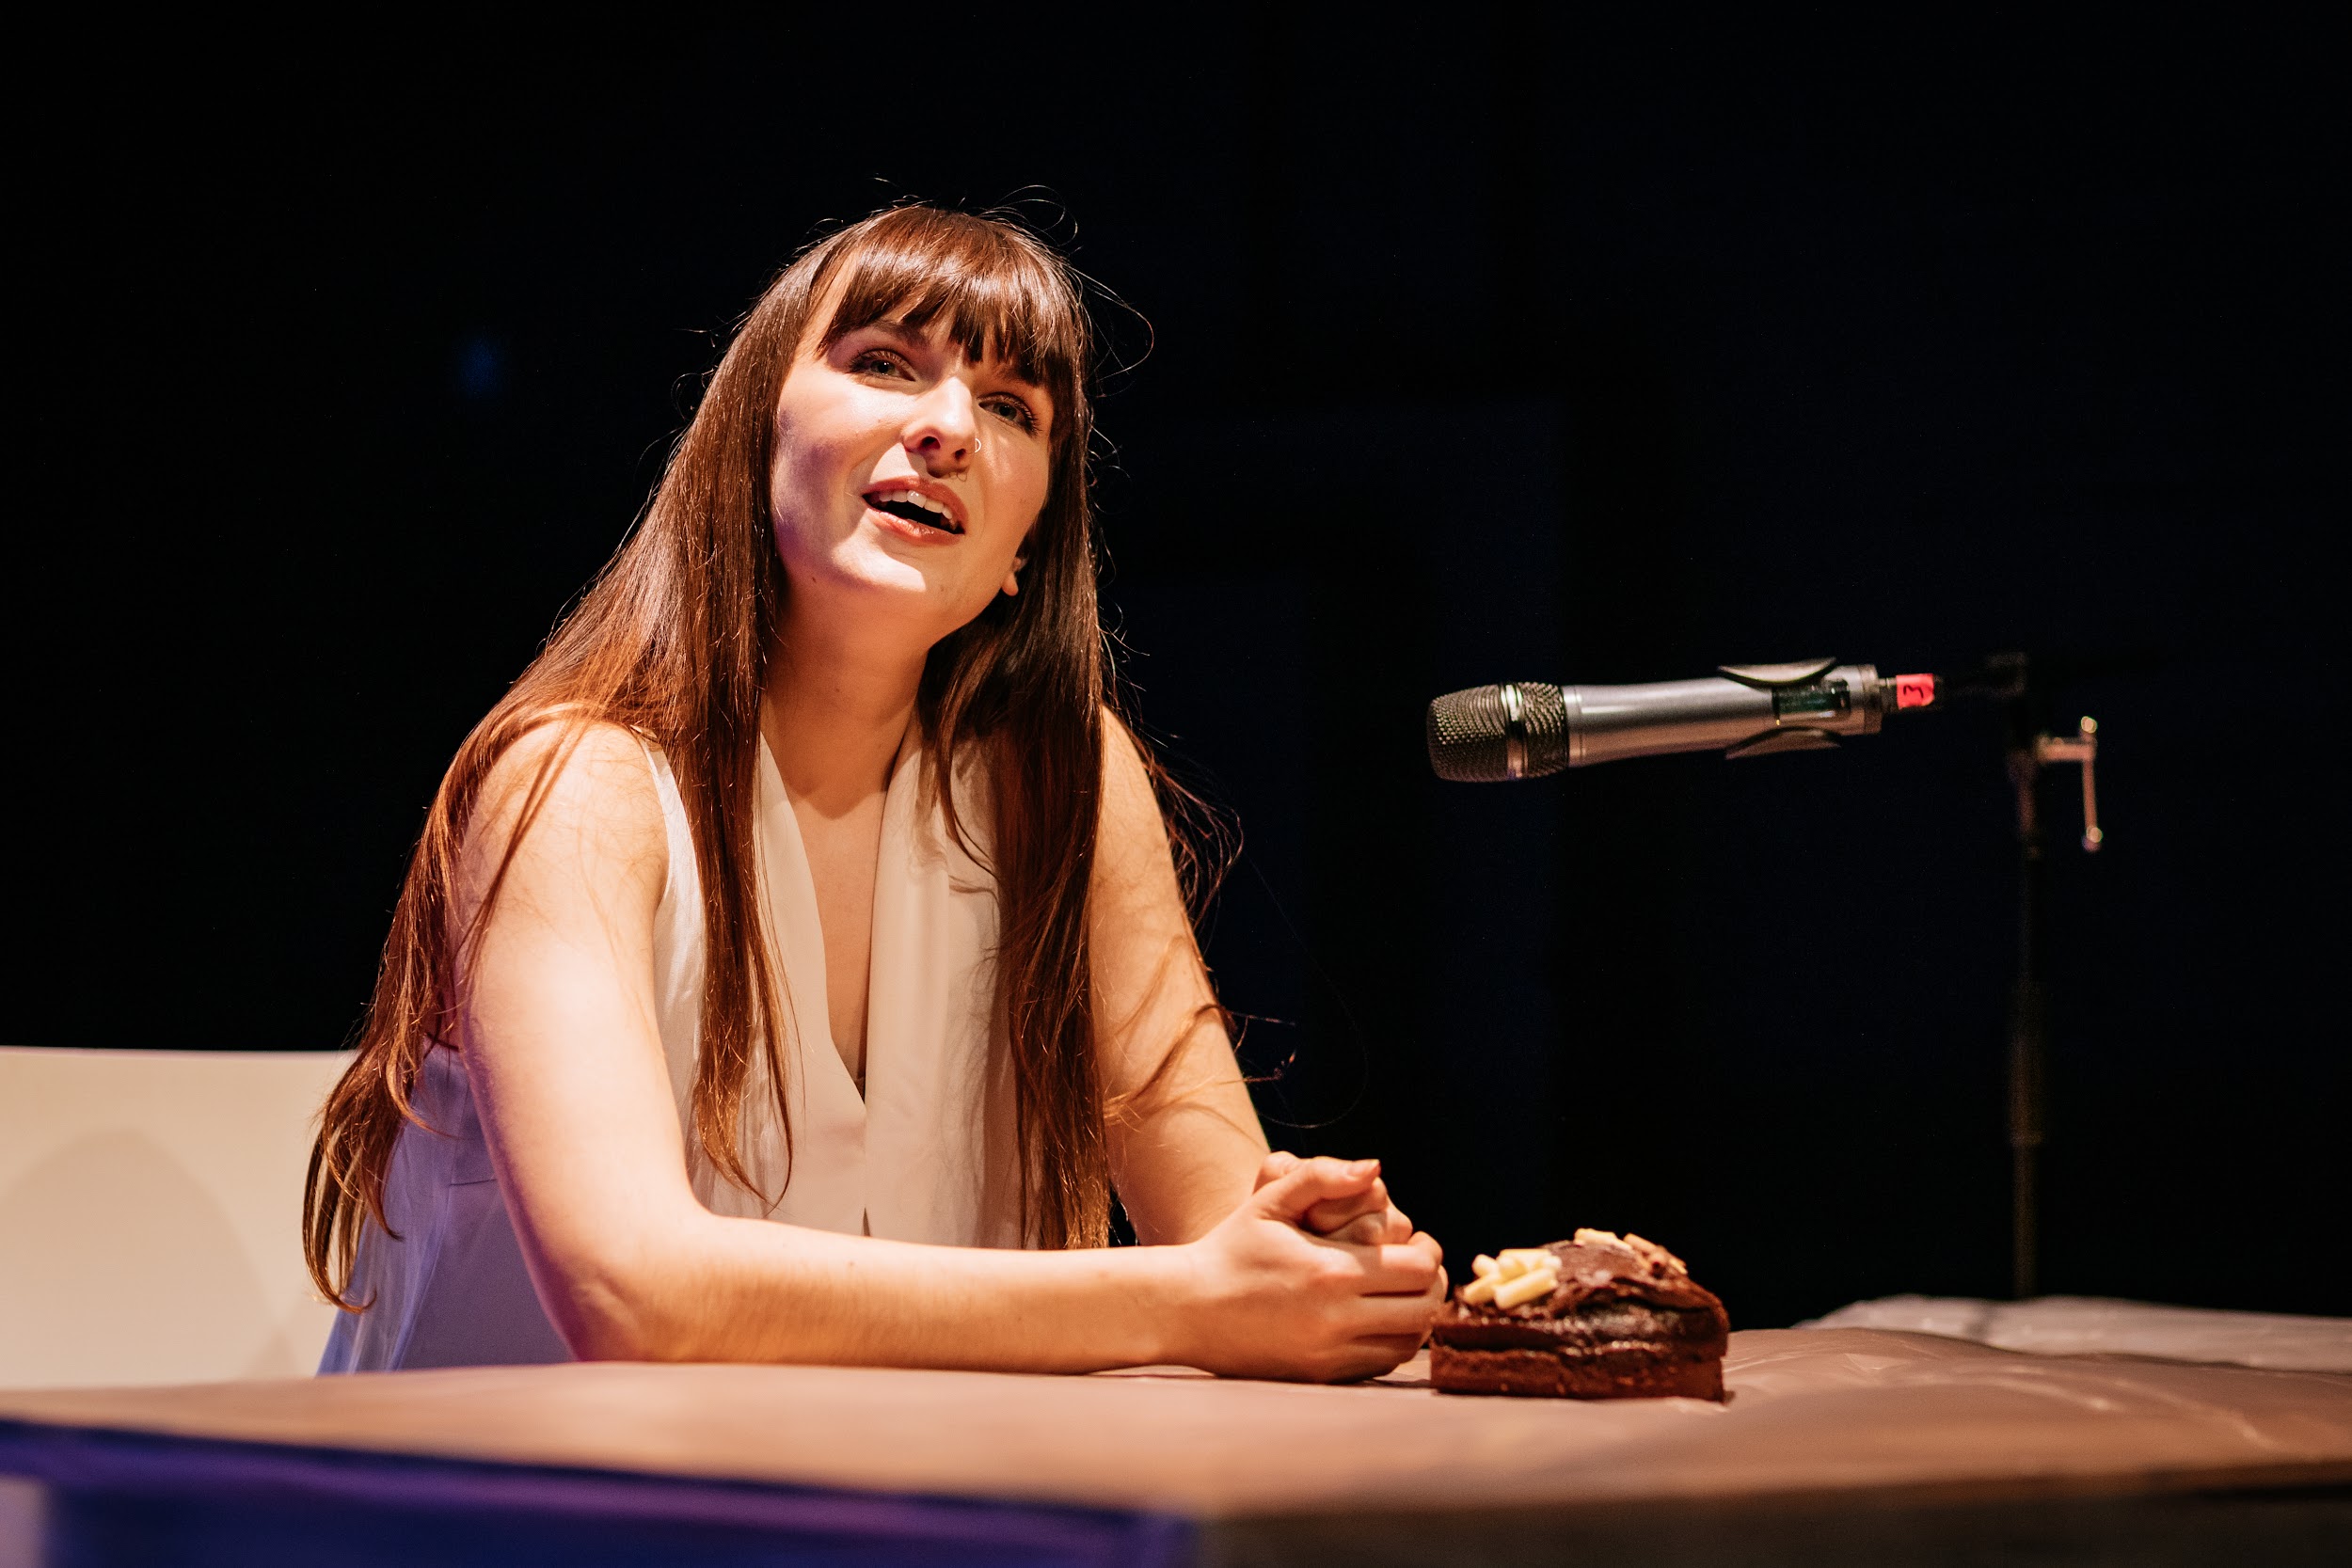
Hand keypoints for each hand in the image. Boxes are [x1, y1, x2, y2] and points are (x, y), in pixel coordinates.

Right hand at [1173, 1155, 1445, 1381]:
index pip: (1420, 1269)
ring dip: (1416, 1317)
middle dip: (1432, 1285)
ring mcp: (1330, 1353)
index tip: (1418, 1241)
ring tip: (1399, 1293)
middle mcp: (1337, 1318)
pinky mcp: (1321, 1374)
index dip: (1430, 1253)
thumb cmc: (1231, 1248)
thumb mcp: (1271, 1200)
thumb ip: (1324, 1177)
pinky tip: (1376, 1319)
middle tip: (1417, 1268)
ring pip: (1409, 1342)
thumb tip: (1376, 1168)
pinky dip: (1391, 1342)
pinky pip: (1381, 1363)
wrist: (1186, 1308)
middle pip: (1426, 1309)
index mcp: (1332, 1271)